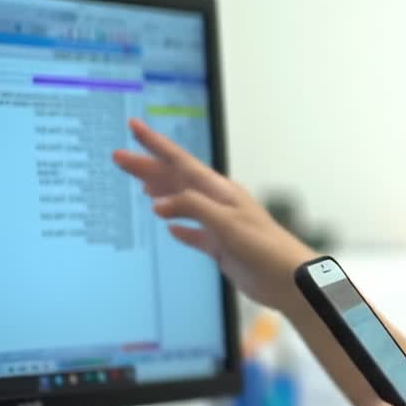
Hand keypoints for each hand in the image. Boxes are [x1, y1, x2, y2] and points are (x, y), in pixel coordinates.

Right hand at [113, 119, 315, 310]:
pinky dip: (181, 229)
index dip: (156, 144)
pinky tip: (170, 229)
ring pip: (182, 203)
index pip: (180, 161)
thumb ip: (193, 208)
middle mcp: (218, 203)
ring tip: (140, 184)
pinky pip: (195, 233)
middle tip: (119, 156)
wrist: (287, 278)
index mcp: (219, 191)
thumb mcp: (226, 223)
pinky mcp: (221, 246)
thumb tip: (158, 205)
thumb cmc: (263, 248)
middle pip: (176, 179)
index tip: (135, 127)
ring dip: (160, 192)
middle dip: (147, 167)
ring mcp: (219, 224)